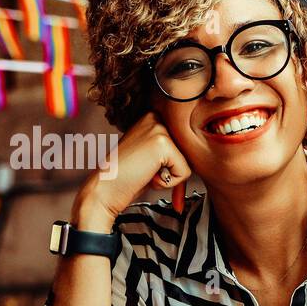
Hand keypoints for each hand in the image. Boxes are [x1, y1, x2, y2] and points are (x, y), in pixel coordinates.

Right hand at [78, 111, 191, 227]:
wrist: (105, 189)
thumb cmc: (128, 177)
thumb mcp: (152, 156)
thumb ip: (172, 148)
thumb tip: (201, 151)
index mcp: (152, 116)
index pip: (183, 142)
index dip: (172, 163)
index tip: (149, 168)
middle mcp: (156, 116)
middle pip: (188, 150)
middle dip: (173, 169)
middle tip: (147, 172)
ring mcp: (158, 127)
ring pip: (188, 161)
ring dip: (170, 176)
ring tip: (146, 172)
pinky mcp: (162, 143)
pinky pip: (184, 172)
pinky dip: (169, 183)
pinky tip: (147, 176)